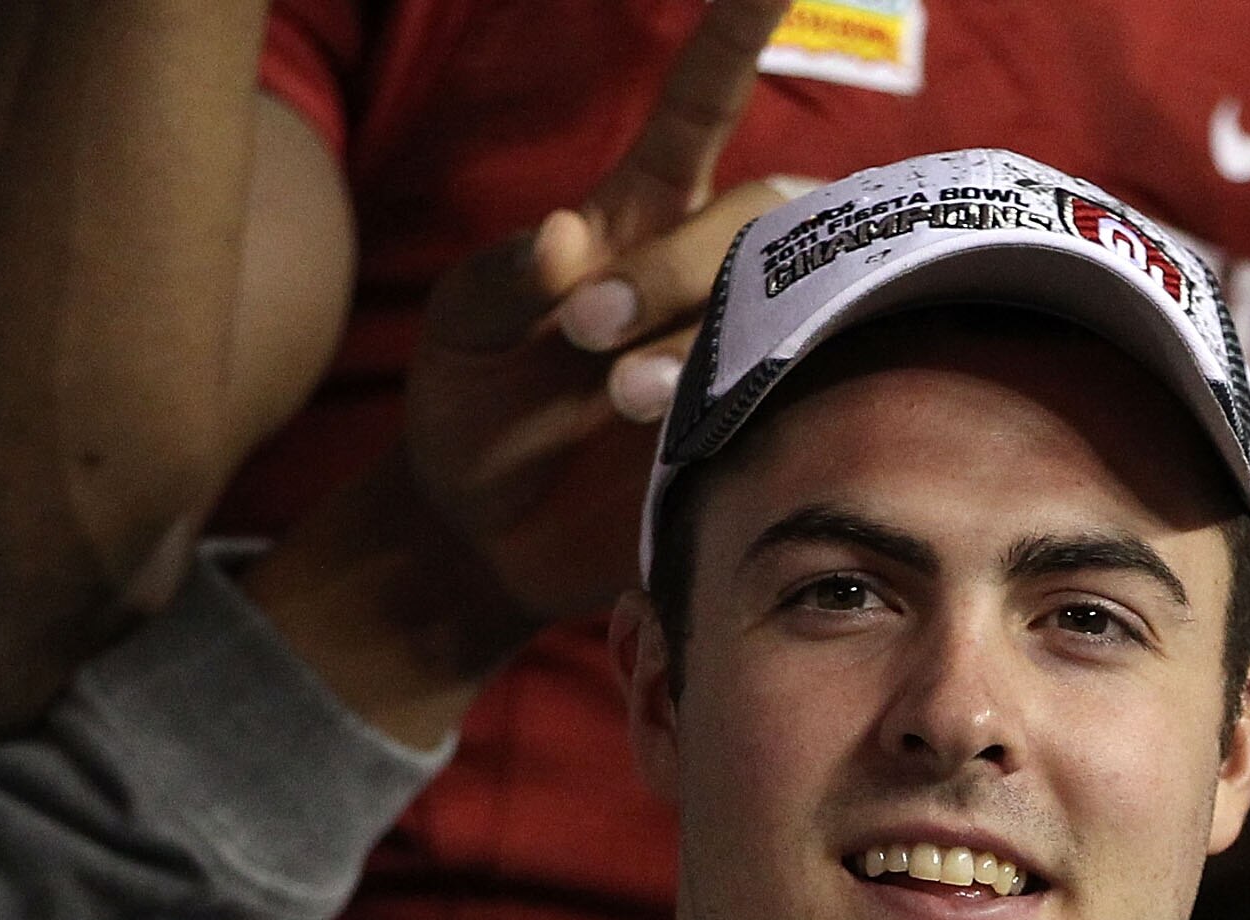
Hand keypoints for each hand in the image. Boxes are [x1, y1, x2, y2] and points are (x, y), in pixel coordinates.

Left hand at [399, 0, 803, 632]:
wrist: (475, 539)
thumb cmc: (468, 408)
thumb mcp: (460, 329)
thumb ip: (504, 277)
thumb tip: (571, 240)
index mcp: (634, 221)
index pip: (699, 110)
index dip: (736, 39)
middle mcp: (700, 279)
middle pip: (753, 221)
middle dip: (680, 269)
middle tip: (588, 333)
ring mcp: (734, 358)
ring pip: (779, 311)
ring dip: (705, 345)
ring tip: (622, 399)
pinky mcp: (749, 442)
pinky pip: (789, 406)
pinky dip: (747, 414)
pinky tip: (687, 443)